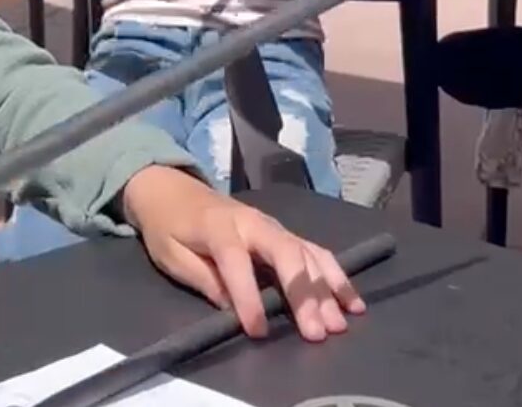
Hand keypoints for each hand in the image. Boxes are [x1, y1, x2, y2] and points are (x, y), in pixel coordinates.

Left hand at [119, 166, 364, 342]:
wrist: (172, 188)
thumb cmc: (168, 226)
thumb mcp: (172, 254)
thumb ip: (202, 278)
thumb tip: (231, 307)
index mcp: (219, 227)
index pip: (237, 263)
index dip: (248, 298)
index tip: (257, 331)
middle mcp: (254, 223)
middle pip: (287, 254)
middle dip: (304, 295)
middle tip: (317, 332)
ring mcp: (274, 226)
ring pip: (308, 254)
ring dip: (327, 289)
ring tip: (340, 323)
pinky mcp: (285, 233)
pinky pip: (316, 252)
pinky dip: (336, 276)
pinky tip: (352, 302)